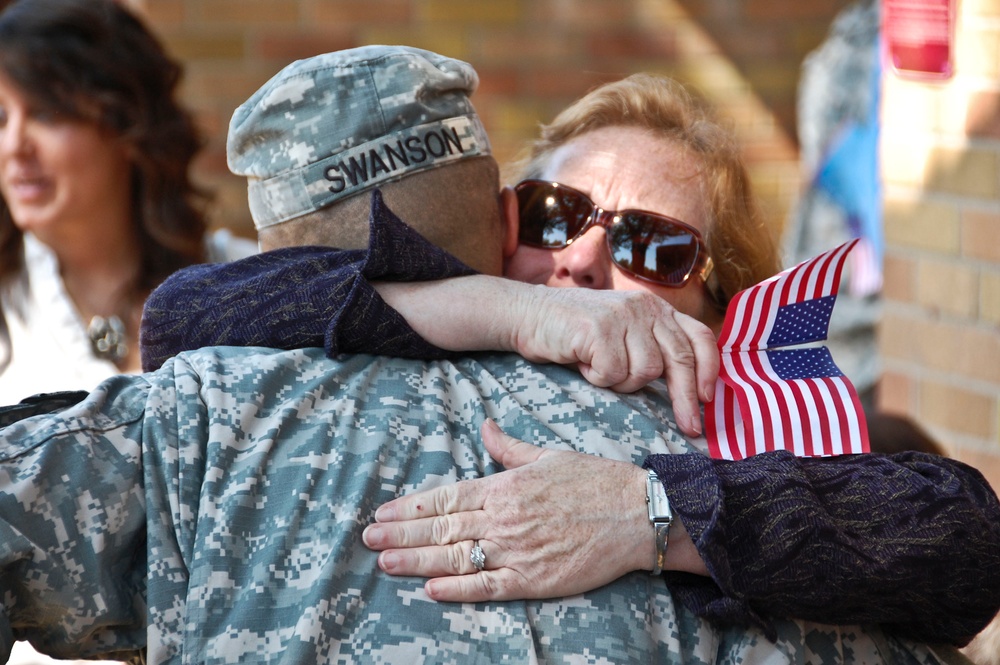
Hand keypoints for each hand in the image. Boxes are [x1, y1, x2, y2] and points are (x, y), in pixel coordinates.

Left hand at [362, 420, 705, 602]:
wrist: (638, 513)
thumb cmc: (596, 481)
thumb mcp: (548, 455)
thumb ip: (509, 448)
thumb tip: (485, 426)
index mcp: (505, 486)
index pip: (446, 497)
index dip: (410, 507)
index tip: (383, 513)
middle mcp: (504, 518)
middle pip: (441, 527)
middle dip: (401, 533)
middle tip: (368, 540)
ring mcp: (517, 550)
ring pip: (455, 556)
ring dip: (416, 559)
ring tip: (385, 563)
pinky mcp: (535, 580)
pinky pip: (488, 587)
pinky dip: (458, 589)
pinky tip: (431, 588)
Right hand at [512, 284, 716, 435]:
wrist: (528, 314)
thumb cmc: (575, 333)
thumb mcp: (622, 332)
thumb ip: (651, 347)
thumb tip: (687, 390)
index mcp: (656, 309)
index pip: (698, 338)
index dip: (709, 371)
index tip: (707, 401)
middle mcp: (645, 308)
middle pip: (679, 360)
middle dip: (685, 400)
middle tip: (689, 428)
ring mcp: (623, 316)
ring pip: (644, 372)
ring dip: (621, 382)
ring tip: (599, 367)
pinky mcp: (600, 328)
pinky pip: (612, 373)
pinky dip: (597, 377)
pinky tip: (583, 362)